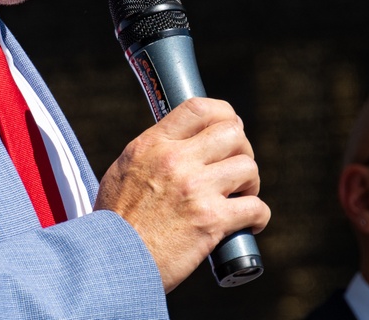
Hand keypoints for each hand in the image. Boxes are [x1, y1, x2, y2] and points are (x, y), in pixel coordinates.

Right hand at [93, 97, 269, 291]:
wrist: (110, 262)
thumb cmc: (115, 223)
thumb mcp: (124, 171)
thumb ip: (152, 154)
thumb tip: (176, 146)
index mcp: (153, 145)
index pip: (198, 108)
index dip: (223, 113)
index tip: (229, 127)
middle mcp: (175, 160)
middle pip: (232, 132)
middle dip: (242, 150)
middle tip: (236, 169)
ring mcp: (195, 188)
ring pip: (248, 168)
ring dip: (251, 183)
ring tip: (241, 196)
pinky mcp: (210, 220)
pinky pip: (255, 207)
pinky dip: (258, 216)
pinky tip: (250, 223)